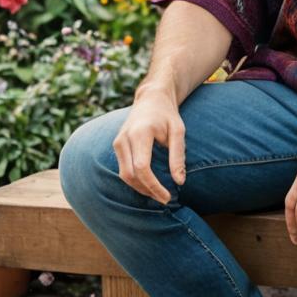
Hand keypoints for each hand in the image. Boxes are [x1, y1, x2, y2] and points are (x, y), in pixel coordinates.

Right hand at [112, 85, 184, 204]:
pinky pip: (123, 169)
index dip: (153, 186)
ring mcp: (118, 141)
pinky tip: (149, 184)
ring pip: (124, 174)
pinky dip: (135, 180)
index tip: (167, 196)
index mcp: (140, 133)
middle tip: (165, 199)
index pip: (142, 167)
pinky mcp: (117, 145)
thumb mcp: (178, 131)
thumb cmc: (167, 114)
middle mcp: (124, 138)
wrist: (151, 98)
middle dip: (147, 190)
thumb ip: (178, 156)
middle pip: (130, 175)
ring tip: (158, 193)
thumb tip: (180, 182)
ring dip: (140, 188)